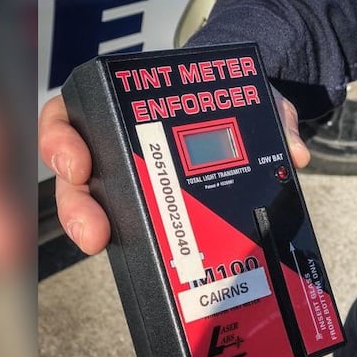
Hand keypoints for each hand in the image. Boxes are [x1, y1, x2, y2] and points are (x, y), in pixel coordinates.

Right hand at [38, 87, 309, 254]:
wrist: (234, 111)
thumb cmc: (228, 100)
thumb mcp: (252, 98)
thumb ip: (275, 116)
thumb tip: (295, 153)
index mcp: (124, 106)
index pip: (69, 116)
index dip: (61, 140)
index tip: (79, 164)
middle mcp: (115, 142)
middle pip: (73, 172)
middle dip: (75, 203)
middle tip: (93, 230)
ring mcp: (125, 176)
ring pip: (88, 201)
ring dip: (85, 225)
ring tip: (100, 244)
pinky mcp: (144, 204)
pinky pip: (120, 222)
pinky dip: (118, 240)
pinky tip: (129, 258)